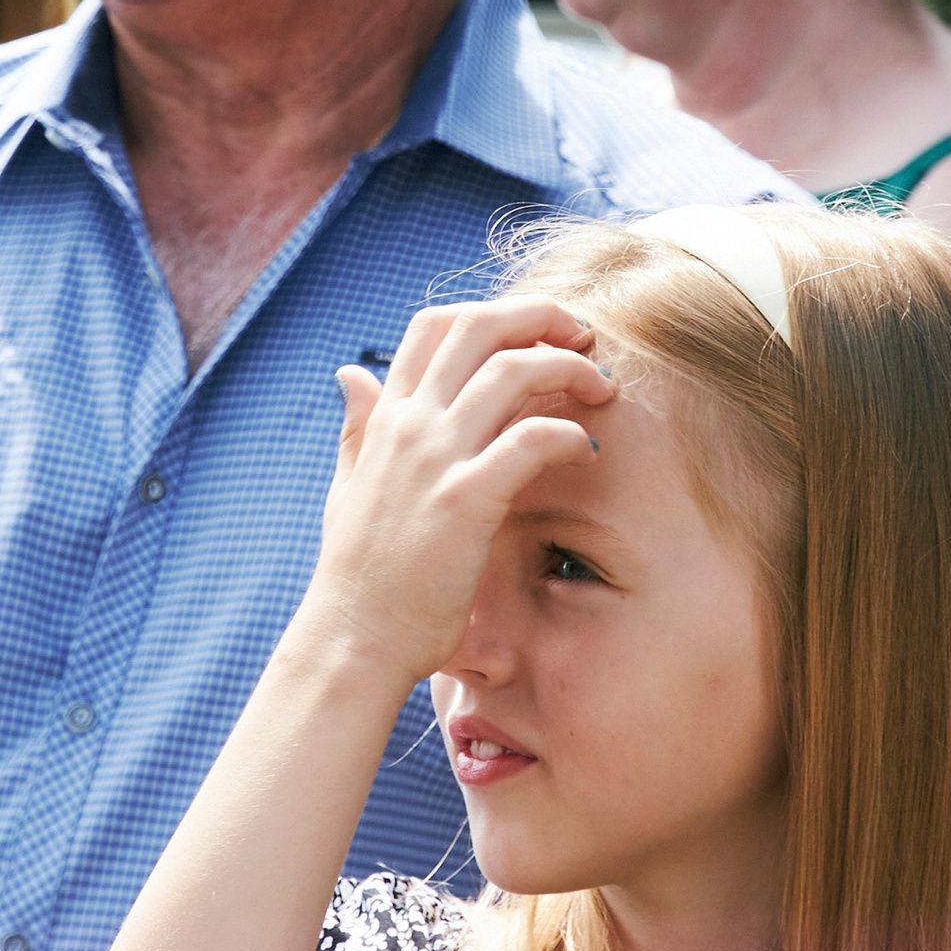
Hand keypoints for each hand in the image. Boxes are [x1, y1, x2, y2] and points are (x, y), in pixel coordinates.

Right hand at [304, 295, 612, 685]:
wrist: (354, 638)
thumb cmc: (359, 574)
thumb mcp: (348, 485)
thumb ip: (357, 427)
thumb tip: (350, 374)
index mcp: (387, 418)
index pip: (436, 325)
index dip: (495, 313)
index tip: (536, 333)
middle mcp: (410, 426)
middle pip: (481, 326)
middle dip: (542, 317)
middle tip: (584, 339)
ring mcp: (436, 460)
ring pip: (513, 371)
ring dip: (570, 368)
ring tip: (602, 390)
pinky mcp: (465, 501)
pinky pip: (531, 441)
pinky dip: (570, 434)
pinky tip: (588, 451)